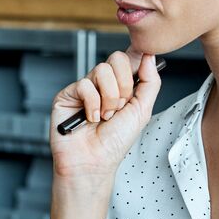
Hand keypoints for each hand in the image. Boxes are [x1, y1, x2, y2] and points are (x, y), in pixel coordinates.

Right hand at [49, 51, 160, 178]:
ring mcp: (85, 88)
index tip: (143, 63)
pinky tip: (90, 118)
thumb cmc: (115, 142)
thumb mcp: (142, 111)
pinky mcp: (68, 94)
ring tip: (105, 116)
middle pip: (117, 59)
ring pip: (102, 70)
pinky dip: (92, 104)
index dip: (137, 57)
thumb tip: (149, 56)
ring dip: (109, 98)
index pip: (129, 58)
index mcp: (121, 86)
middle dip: (124, 86)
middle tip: (120, 107)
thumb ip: (150, 82)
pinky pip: (84, 84)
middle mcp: (103, 84)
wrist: (94, 161)